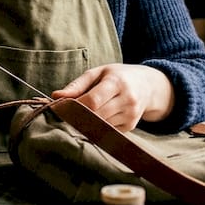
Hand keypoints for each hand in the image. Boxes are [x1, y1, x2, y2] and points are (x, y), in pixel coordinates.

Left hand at [51, 63, 173, 130]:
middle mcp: (127, 100)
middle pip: (95, 116)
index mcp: (117, 83)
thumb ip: (77, 85)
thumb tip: (56, 96)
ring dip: (87, 123)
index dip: (76, 107)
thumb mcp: (98, 73)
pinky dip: (98, 127)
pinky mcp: (130, 127)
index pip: (93, 101)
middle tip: (67, 113)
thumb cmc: (118, 76)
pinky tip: (97, 118)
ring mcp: (130, 115)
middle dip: (78, 116)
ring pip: (100, 126)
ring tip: (81, 114)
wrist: (148, 86)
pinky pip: (107, 131)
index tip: (63, 107)